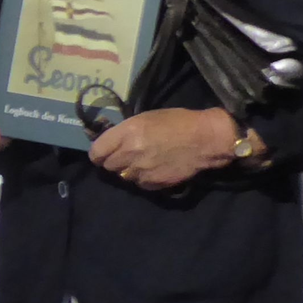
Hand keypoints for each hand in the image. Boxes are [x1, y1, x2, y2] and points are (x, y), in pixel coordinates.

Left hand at [89, 107, 238, 189]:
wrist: (206, 139)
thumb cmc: (177, 122)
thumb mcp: (146, 118)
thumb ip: (124, 132)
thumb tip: (110, 143)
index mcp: (127, 133)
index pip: (96, 152)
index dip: (99, 153)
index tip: (104, 152)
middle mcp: (130, 153)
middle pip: (108, 166)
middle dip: (114, 161)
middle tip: (127, 155)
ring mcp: (141, 170)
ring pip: (123, 176)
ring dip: (129, 170)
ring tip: (144, 161)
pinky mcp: (153, 183)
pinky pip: (139, 184)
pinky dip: (143, 179)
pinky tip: (154, 169)